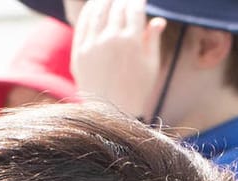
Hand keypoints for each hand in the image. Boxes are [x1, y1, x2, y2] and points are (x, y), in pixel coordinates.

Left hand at [71, 0, 165, 118]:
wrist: (113, 112)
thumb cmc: (137, 90)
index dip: (138, 1)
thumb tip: (158, 20)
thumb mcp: (151, 66)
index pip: (134, 10)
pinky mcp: (79, 51)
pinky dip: (89, 12)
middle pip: (116, 7)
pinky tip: (95, 7)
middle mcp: (110, 40)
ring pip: (97, 11)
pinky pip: (83, 24)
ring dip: (104, 0)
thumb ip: (153, 40)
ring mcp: (92, 45)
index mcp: (132, 42)